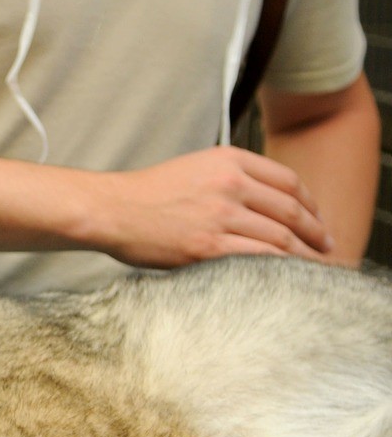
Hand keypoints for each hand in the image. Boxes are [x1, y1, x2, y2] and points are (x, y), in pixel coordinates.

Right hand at [92, 147, 333, 267]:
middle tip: (327, 246)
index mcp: (228, 160)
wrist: (111, 209)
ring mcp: (221, 215)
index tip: (317, 219)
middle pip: (291, 210)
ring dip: (305, 255)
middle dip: (316, 232)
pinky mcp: (209, 246)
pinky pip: (261, 258)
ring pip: (281, 237)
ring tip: (315, 267)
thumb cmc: (147, 194)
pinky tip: (289, 276)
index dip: (311, 203)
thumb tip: (265, 201)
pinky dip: (282, 269)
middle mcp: (229, 183)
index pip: (288, 181)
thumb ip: (230, 177)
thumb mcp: (194, 167)